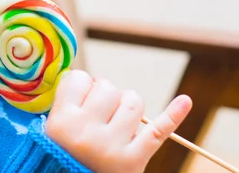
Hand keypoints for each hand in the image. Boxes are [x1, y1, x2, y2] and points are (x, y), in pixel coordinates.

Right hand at [46, 70, 191, 172]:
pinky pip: (158, 131)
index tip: (81, 98)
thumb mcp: (52, 128)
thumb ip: (67, 101)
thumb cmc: (64, 153)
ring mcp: (112, 146)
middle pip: (107, 88)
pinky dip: (174, 115)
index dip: (83, 86)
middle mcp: (86, 132)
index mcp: (62, 121)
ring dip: (127, 105)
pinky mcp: (134, 160)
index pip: (78, 79)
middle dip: (107, 96)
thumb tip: (92, 78)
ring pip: (132, 101)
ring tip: (118, 122)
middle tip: (100, 115)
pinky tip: (186, 101)